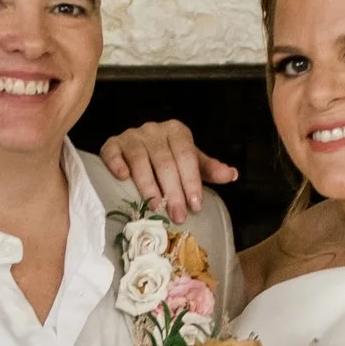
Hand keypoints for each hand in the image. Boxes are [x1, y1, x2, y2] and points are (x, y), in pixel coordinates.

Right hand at [95, 118, 236, 218]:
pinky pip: (112, 152)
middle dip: (173, 191)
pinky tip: (123, 178)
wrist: (136, 148)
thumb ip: (209, 169)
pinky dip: (117, 164)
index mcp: (176, 132)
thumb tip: (232, 174)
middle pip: (165, 161)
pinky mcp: (112, 144)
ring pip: (140, 159)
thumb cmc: (168, 158)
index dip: (192, 181)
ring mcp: (132, 136)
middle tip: (177, 215)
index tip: (196, 205)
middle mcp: (154, 130)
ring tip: (155, 207)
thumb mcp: (191, 162)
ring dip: (148, 185)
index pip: (186, 155)